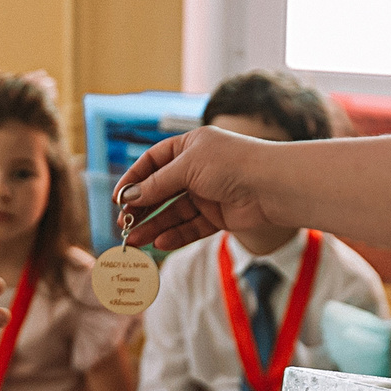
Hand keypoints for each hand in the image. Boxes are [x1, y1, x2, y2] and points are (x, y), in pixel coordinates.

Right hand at [112, 126, 286, 253]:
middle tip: (123, 225)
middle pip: (161, 191)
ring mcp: (207, 194)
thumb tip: (127, 197)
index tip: (118, 199)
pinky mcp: (217, 216)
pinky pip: (190, 227)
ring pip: (173, 212)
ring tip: (134, 240)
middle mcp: (197, 169)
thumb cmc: (231, 164)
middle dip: (141, 208)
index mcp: (189, 147)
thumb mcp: (186, 168)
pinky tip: (159, 243)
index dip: (134, 180)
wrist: (272, 186)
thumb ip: (156, 184)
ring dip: (153, 226)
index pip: (152, 162)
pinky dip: (175, 235)